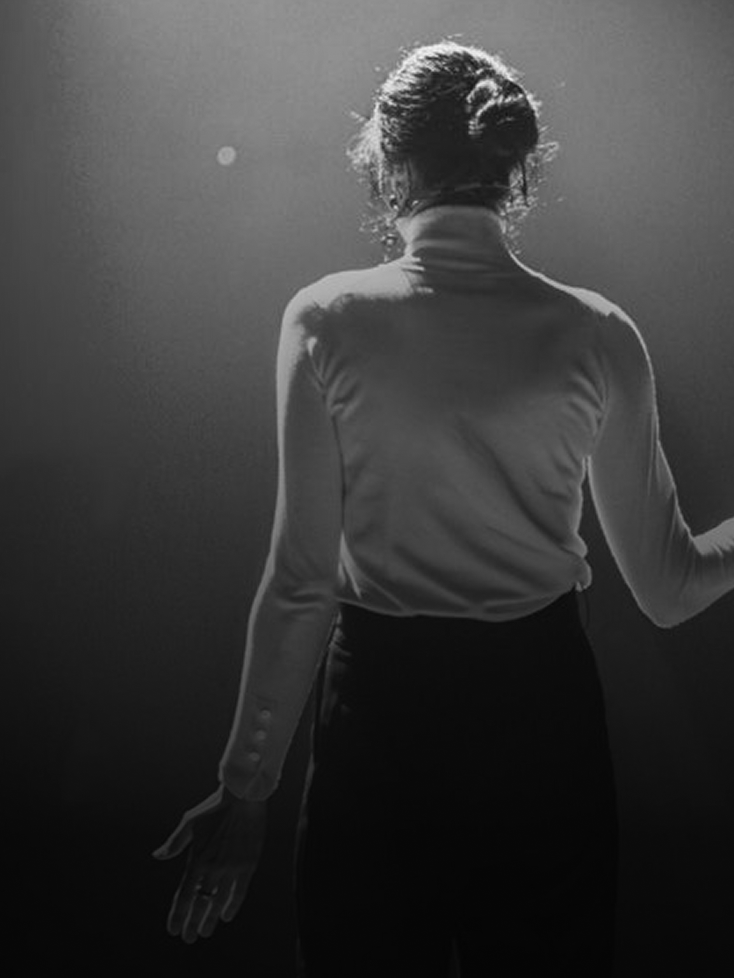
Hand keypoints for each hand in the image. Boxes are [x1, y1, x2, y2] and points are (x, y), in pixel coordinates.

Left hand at [153, 784, 266, 942]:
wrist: (243, 798)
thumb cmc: (214, 808)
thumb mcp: (189, 822)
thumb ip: (174, 843)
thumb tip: (158, 855)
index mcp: (197, 859)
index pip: (184, 896)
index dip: (178, 916)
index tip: (173, 929)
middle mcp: (213, 867)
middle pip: (201, 904)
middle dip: (193, 924)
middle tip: (189, 937)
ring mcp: (232, 868)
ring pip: (219, 902)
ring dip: (210, 919)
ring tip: (205, 931)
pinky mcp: (248, 865)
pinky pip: (239, 892)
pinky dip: (232, 906)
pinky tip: (226, 915)